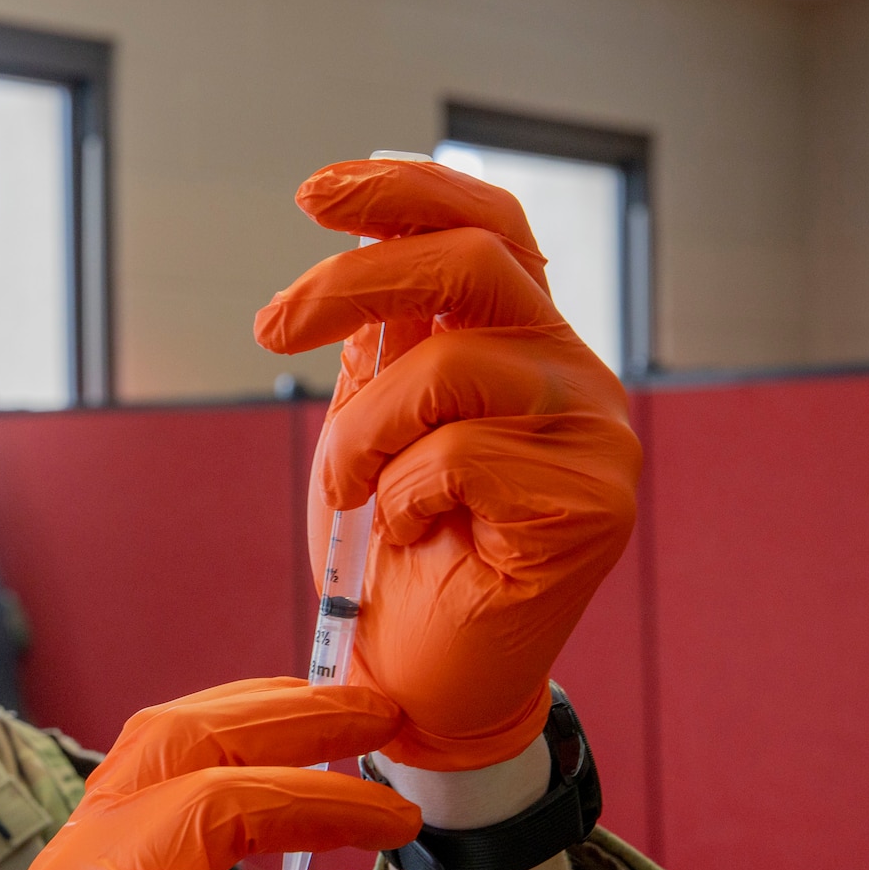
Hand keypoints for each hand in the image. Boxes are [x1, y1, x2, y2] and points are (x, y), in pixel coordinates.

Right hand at [0, 678, 419, 869]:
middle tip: (380, 712)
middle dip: (296, 714)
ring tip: (400, 825)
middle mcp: (79, 860)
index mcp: (81, 857)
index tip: (332, 705)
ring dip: (326, 802)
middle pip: (191, 739)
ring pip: (221, 800)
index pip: (163, 739)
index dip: (253, 707)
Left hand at [255, 159, 640, 768]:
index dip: (407, 190)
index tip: (314, 192)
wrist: (417, 679)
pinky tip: (409, 536)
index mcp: (523, 344)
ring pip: (453, 367)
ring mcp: (596, 439)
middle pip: (475, 262)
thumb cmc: (390, 553)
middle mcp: (575, 377)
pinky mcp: (593, 505)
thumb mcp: (368, 425)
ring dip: (363, 430)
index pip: (489, 226)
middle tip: (272, 328)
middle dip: (354, 280)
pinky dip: (400, 495)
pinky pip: (459, 455)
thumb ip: (382, 342)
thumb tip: (359, 235)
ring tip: (350, 489)